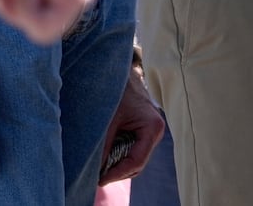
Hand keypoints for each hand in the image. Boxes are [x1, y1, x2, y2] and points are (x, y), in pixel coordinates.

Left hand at [97, 64, 165, 184]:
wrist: (121, 73)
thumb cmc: (116, 92)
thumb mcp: (108, 121)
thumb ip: (105, 146)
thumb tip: (96, 171)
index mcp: (152, 127)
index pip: (137, 161)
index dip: (118, 173)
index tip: (99, 179)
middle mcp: (155, 132)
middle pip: (137, 164)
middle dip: (117, 172)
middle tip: (96, 176)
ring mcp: (151, 133)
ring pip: (135, 160)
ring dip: (118, 165)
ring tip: (98, 168)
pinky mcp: (143, 132)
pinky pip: (132, 151)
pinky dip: (119, 157)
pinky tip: (105, 157)